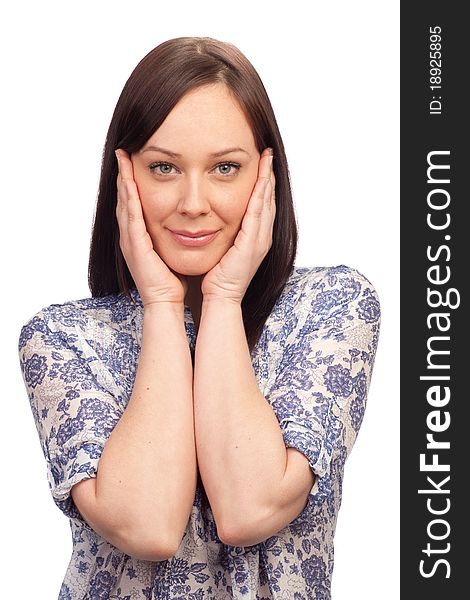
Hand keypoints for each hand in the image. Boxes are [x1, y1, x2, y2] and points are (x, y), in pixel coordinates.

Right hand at [115, 149, 187, 306]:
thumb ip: (171, 236)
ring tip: (122, 160)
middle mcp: (130, 237)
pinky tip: (129, 183)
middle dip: (123, 176)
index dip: (131, 183)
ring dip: (123, 181)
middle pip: (124, 200)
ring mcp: (130, 242)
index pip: (133, 204)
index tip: (133, 162)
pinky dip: (129, 199)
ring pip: (124, 204)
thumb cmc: (171, 280)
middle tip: (122, 154)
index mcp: (139, 237)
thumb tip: (184, 223)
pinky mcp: (135, 247)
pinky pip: (131, 218)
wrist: (166, 303)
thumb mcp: (170, 251)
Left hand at [201, 148, 275, 302]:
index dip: (263, 184)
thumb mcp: (223, 249)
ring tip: (267, 159)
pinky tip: (260, 179)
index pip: (262, 205)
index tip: (261, 164)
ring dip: (267, 179)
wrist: (221, 298)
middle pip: (269, 199)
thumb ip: (224, 234)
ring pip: (267, 202)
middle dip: (269, 176)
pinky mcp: (253, 244)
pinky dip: (260, 195)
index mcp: (255, 238)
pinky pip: (258, 214)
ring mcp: (260, 241)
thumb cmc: (217, 277)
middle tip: (268, 153)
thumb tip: (213, 220)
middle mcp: (263, 237)